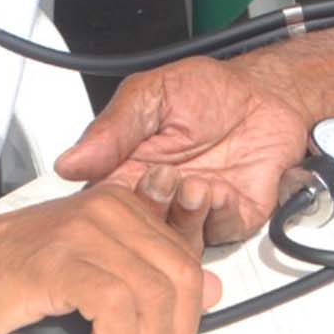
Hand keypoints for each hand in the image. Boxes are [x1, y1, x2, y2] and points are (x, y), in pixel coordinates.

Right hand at [0, 186, 219, 333]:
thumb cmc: (14, 271)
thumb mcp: (96, 264)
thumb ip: (150, 273)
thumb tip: (211, 291)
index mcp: (122, 207)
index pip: (187, 260)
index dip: (190, 311)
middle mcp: (108, 212)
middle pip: (179, 277)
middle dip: (176, 333)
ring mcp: (82, 234)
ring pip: (153, 293)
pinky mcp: (56, 262)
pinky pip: (115, 302)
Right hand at [56, 57, 313, 245]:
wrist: (264, 92)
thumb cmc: (207, 91)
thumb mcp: (151, 94)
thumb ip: (114, 128)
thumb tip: (69, 162)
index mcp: (131, 173)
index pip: (107, 208)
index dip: (112, 207)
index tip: (124, 184)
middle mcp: (162, 200)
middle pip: (142, 233)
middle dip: (152, 212)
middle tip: (162, 180)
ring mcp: (196, 212)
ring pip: (178, 243)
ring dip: (185, 217)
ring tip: (195, 186)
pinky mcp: (232, 217)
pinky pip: (220, 233)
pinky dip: (219, 215)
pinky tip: (221, 190)